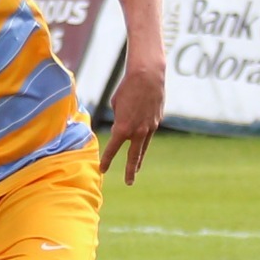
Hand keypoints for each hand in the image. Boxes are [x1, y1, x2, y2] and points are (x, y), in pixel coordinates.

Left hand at [99, 63, 163, 185]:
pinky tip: (142, 140)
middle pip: (133, 157)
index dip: (107, 161)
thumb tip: (121, 127)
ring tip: (136, 170)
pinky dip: (145, 137)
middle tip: (128, 182)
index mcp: (123, 128)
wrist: (148, 76)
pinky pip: (150, 133)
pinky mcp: (157, 120)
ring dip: (139, 160)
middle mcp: (137, 131)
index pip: (113, 150)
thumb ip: (118, 119)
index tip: (102, 170)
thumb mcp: (116, 105)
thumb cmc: (127, 88)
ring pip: (144, 148)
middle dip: (130, 171)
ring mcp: (150, 127)